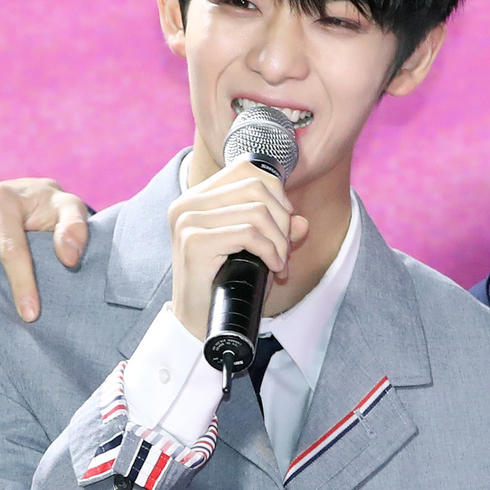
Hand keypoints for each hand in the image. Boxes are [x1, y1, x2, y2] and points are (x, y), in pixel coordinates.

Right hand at [167, 160, 309, 341]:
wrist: (200, 321)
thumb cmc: (227, 283)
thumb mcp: (257, 250)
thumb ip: (278, 230)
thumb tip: (302, 222)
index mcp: (197, 197)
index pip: (245, 169)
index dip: (276, 192)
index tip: (284, 222)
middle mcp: (187, 203)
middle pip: (256, 187)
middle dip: (282, 218)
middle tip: (284, 249)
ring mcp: (188, 221)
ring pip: (256, 211)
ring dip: (279, 240)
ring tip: (280, 262)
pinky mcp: (194, 242)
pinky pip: (249, 234)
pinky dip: (271, 252)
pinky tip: (275, 268)